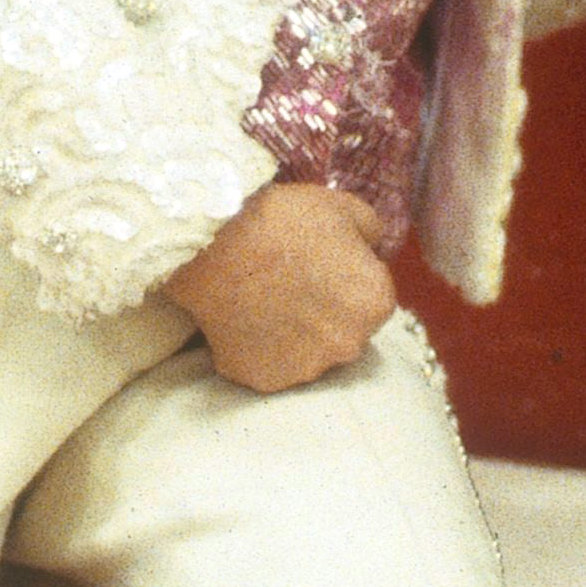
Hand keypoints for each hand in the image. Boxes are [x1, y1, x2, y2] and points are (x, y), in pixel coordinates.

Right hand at [161, 182, 395, 393]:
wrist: (211, 244)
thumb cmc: (280, 220)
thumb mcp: (341, 207)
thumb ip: (369, 234)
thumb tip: (371, 250)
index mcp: (373, 303)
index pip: (370, 298)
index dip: (345, 281)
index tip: (319, 268)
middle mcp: (348, 345)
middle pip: (343, 331)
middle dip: (326, 314)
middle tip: (292, 286)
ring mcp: (306, 368)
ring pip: (309, 354)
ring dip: (295, 336)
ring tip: (266, 304)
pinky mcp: (264, 379)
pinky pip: (269, 366)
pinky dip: (260, 350)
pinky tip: (247, 322)